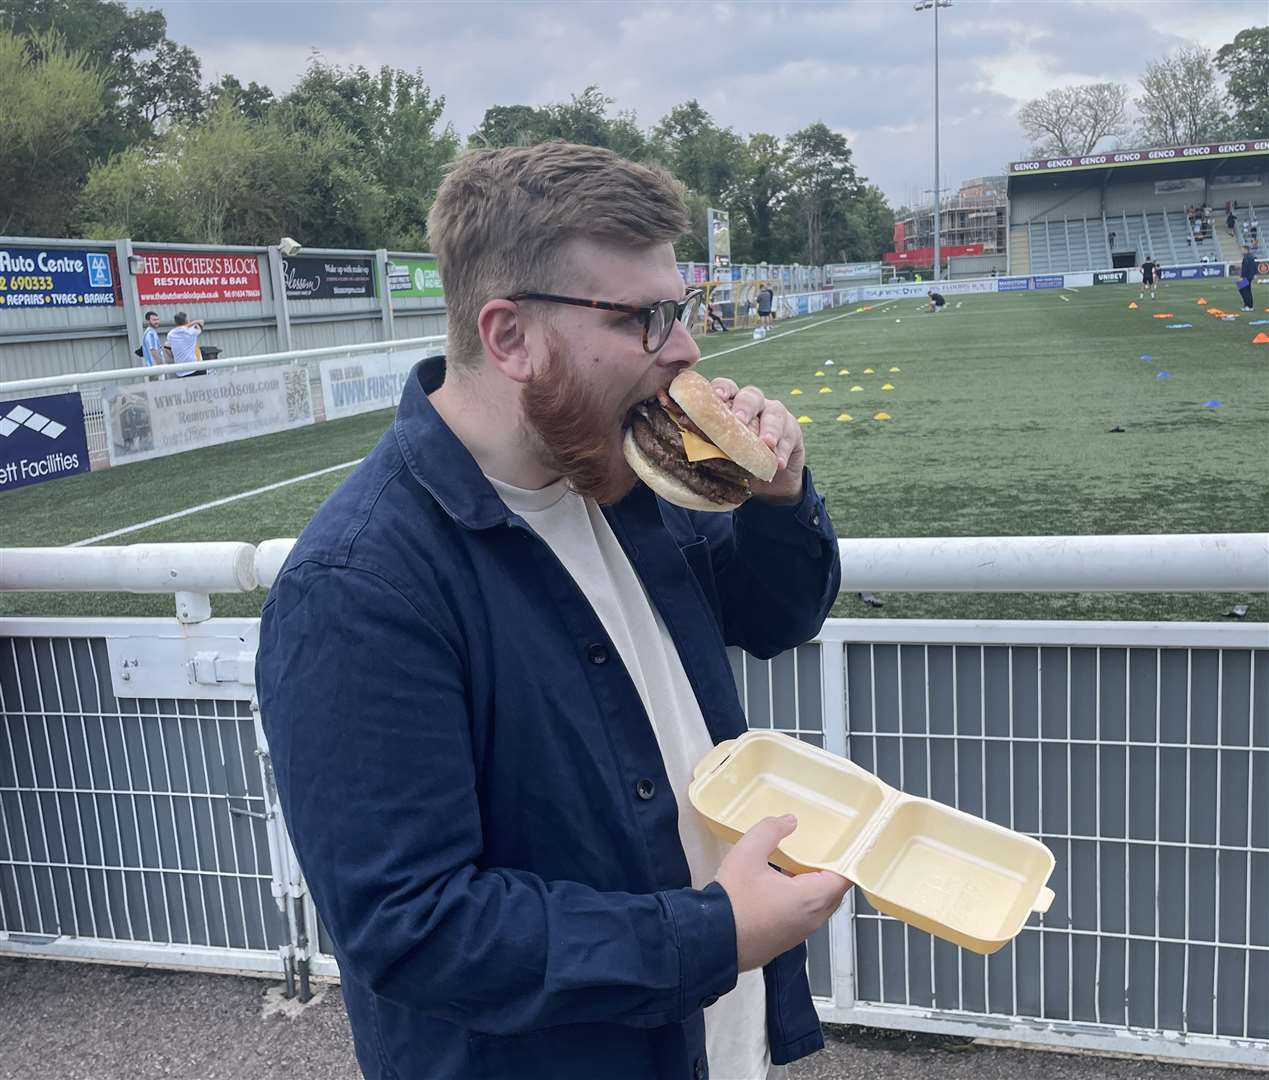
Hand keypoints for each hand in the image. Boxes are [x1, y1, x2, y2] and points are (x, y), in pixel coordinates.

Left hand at [709, 378, 804, 503]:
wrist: (766, 483)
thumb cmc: (737, 463)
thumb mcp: (721, 455)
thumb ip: (710, 446)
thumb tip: (688, 445)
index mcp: (732, 405)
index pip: (727, 388)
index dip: (722, 388)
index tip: (716, 396)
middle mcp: (754, 405)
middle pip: (751, 395)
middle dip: (745, 406)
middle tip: (739, 420)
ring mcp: (775, 416)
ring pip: (775, 412)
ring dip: (770, 428)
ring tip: (766, 444)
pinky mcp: (792, 431)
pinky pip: (789, 436)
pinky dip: (783, 450)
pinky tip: (778, 463)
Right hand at [714, 815, 851, 972]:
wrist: (713, 941)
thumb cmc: (734, 899)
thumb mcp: (747, 853)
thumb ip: (770, 831)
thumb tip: (789, 821)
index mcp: (811, 898)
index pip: (845, 878)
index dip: (846, 859)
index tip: (842, 843)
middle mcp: (813, 919)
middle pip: (835, 892)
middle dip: (829, 870)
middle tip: (819, 849)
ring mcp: (801, 933)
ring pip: (820, 906)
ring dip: (815, 886)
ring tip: (799, 863)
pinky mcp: (787, 941)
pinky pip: (806, 916)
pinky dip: (803, 900)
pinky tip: (781, 886)